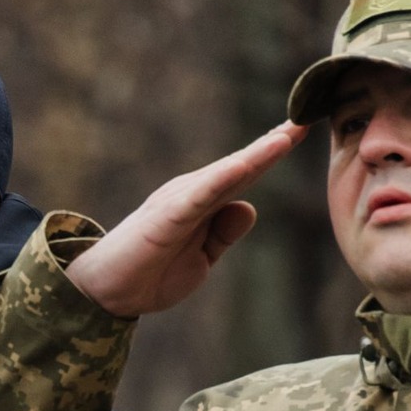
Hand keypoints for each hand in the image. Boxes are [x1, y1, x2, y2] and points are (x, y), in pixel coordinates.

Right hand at [65, 122, 308, 317]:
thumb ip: (223, 235)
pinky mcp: (166, 217)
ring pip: (226, 173)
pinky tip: (246, 164)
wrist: (105, 293)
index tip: (302, 131)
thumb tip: (248, 207)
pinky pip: (201, 195)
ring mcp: (179, 202)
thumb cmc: (149, 274)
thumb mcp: (201, 260)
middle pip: (240, 165)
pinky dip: (224, 178)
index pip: (244, 175)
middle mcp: (192, 194)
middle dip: (273, 143)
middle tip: (305, 117)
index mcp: (202, 204)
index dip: (272, 155)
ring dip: (257, 154)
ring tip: (288, 135)